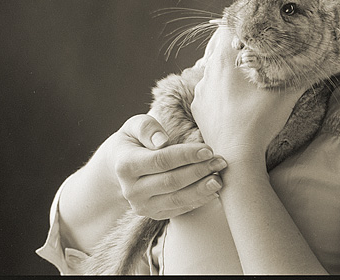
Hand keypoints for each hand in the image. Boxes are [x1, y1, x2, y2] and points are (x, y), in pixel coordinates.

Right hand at [105, 114, 226, 218]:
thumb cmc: (133, 140)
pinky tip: (213, 190)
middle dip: (199, 171)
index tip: (208, 149)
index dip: (186, 155)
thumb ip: (146, 128)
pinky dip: (198, 201)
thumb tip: (162, 141)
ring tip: (220, 178)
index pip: (161, 160)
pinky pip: (179, 210)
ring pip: (177, 200)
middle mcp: (131, 190)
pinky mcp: (154, 214)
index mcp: (126, 165)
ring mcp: (142, 206)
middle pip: (171, 182)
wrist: (118, 167)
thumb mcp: (133, 126)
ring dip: (202, 189)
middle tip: (221, 161)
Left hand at [191, 27, 302, 166]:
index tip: (258, 31)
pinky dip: (222, 91)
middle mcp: (209, 69)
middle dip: (239, 49)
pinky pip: (210, 90)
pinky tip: (236, 101)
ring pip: (216, 69)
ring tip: (248, 82)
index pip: (229, 26)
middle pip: (222, 47)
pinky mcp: (199, 105)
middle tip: (257, 56)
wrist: (236, 157)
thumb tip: (323, 58)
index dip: (245, 25)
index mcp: (226, 58)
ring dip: (230, 71)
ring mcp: (202, 88)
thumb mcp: (286, 92)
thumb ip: (303, 70)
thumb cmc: (260, 120)